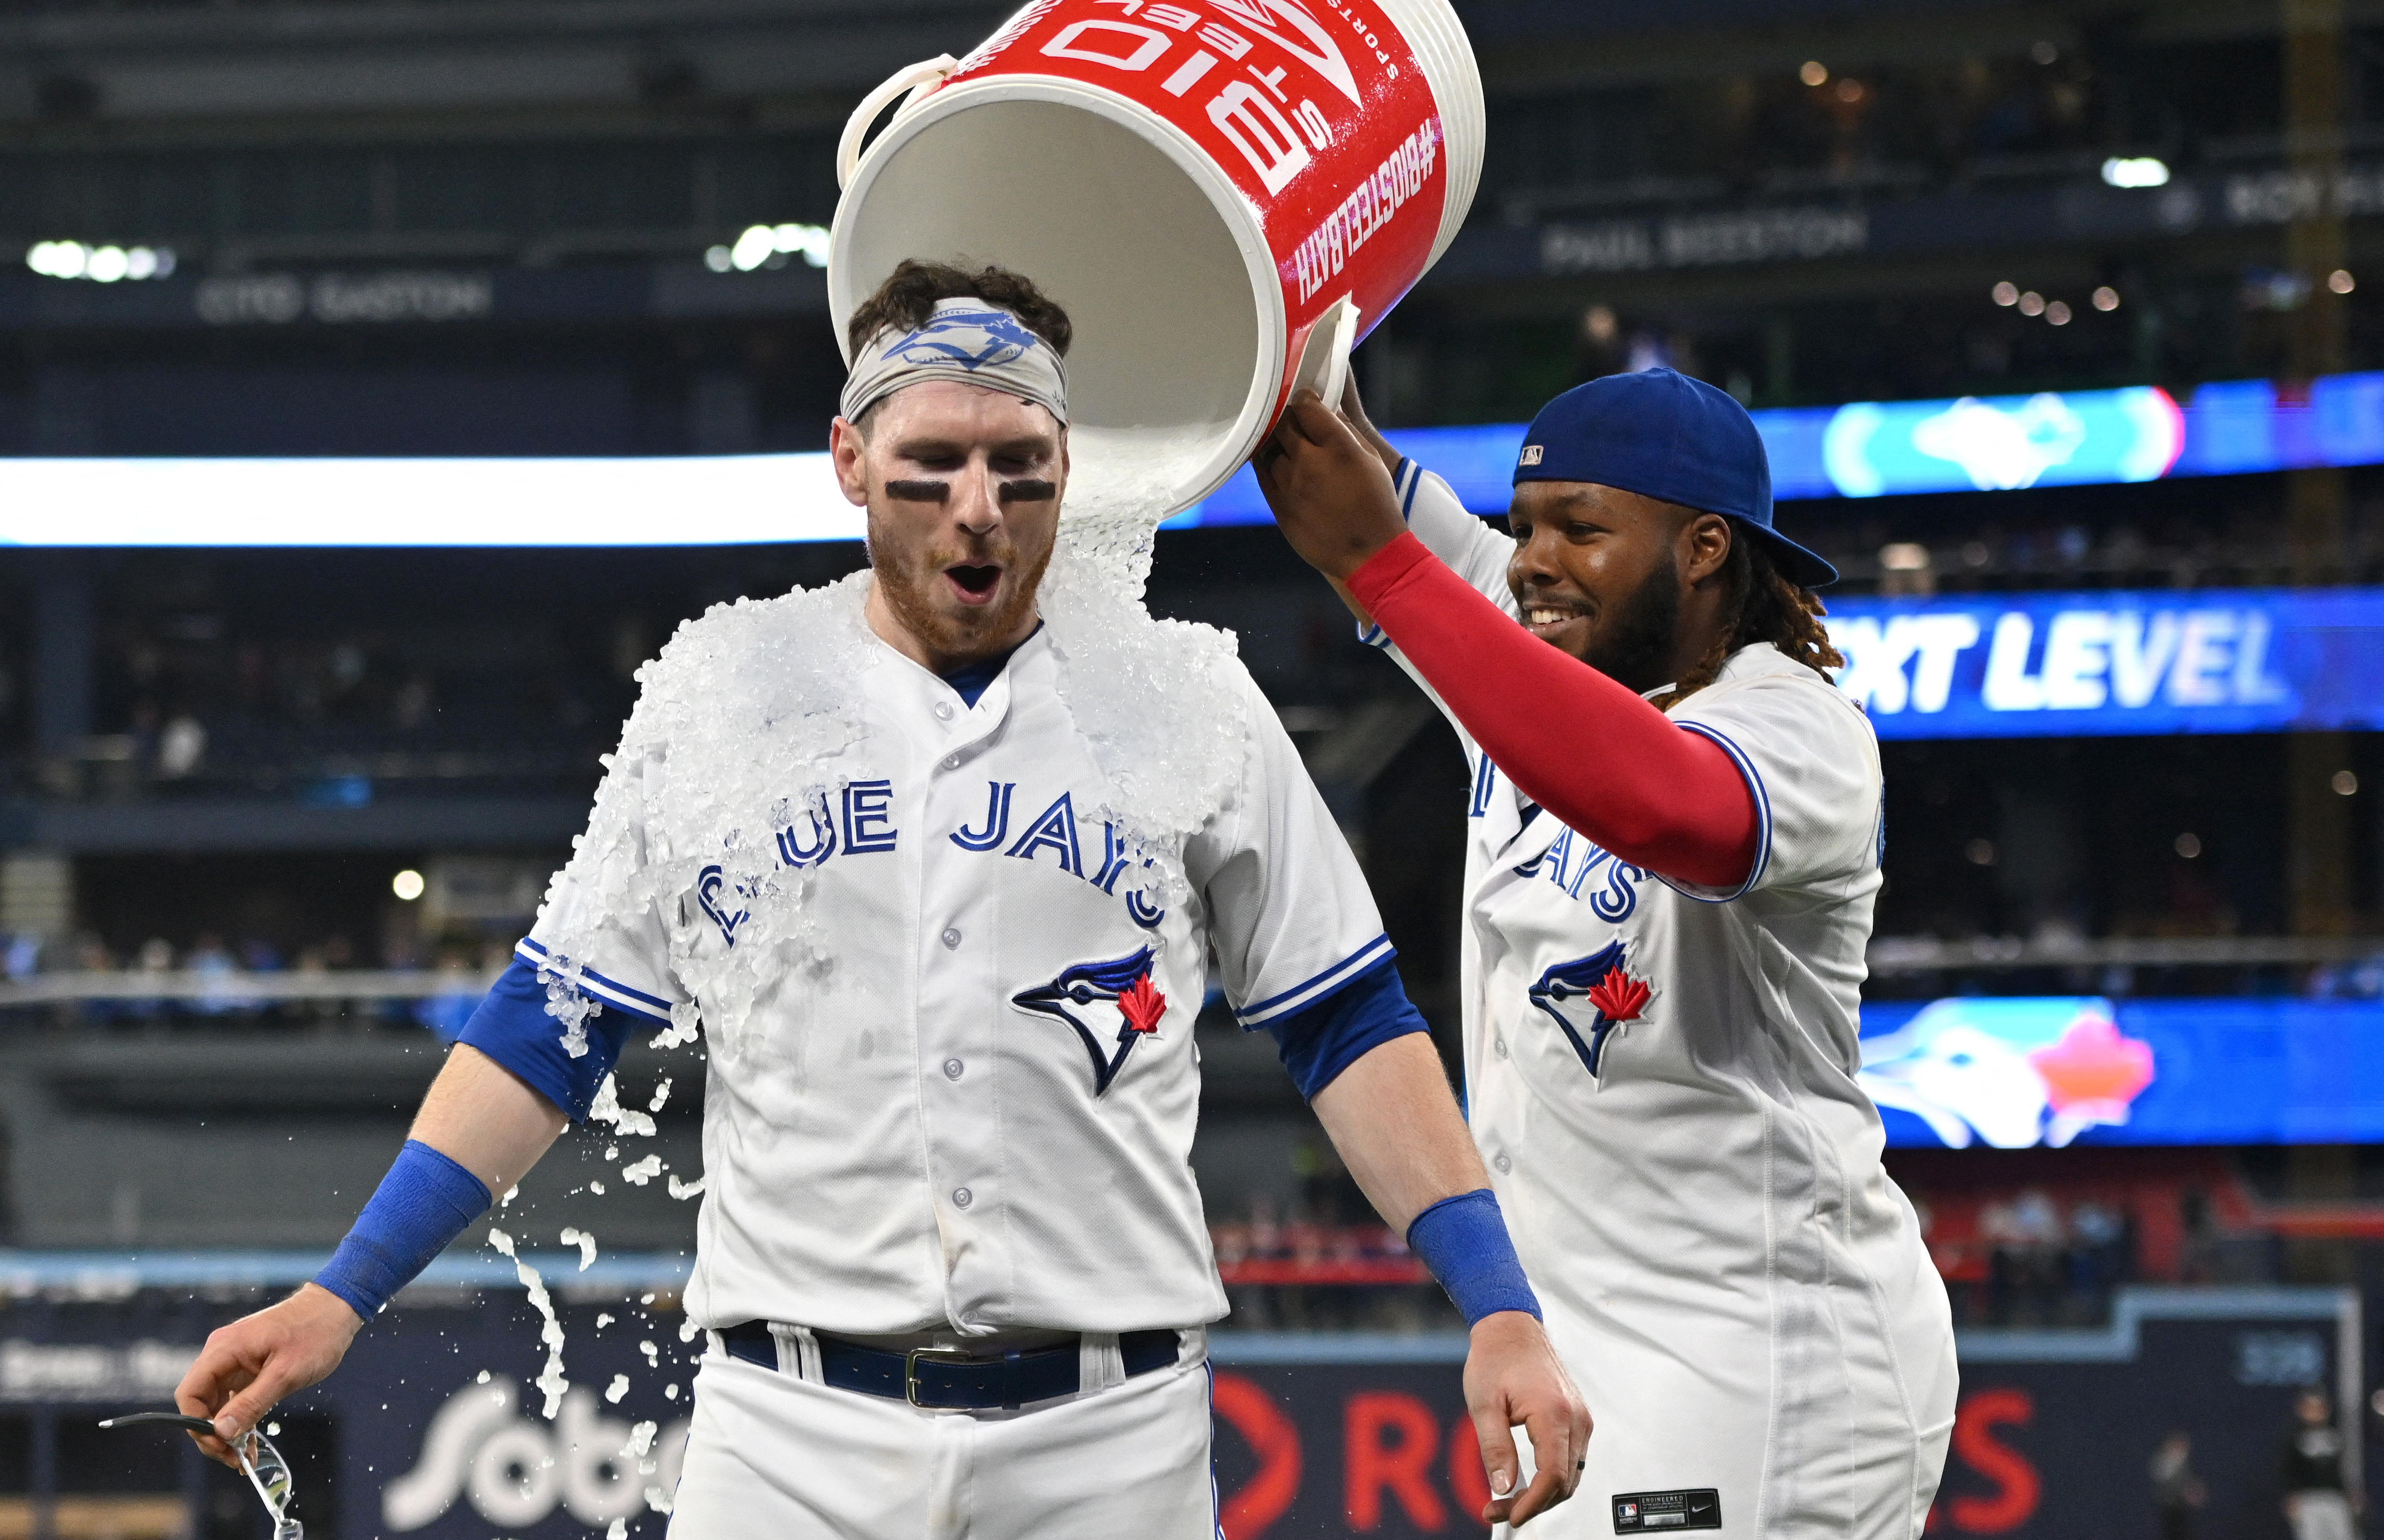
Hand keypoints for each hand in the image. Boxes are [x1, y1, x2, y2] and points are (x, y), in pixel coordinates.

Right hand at [176, 1283, 361, 1466]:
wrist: (337, 1309)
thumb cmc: (315, 1333)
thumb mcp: (286, 1374)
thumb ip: (251, 1403)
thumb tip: (220, 1432)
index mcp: (224, 1349)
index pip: (190, 1393)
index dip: (197, 1423)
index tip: (218, 1445)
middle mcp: (223, 1354)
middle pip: (201, 1403)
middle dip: (213, 1434)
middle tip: (233, 1460)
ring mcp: (235, 1362)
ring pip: (217, 1405)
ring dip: (227, 1432)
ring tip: (242, 1459)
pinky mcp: (249, 1369)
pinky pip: (235, 1400)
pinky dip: (240, 1421)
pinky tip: (249, 1444)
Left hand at [1252, 389, 1408, 581]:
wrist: (1369, 555)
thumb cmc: (1376, 507)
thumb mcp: (1372, 461)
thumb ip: (1347, 432)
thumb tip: (1327, 411)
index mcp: (1339, 449)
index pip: (1307, 407)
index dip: (1304, 400)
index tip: (1306, 401)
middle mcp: (1310, 463)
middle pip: (1283, 424)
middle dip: (1288, 418)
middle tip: (1295, 421)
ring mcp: (1290, 485)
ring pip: (1269, 447)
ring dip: (1276, 440)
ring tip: (1286, 443)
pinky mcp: (1278, 505)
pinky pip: (1262, 472)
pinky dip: (1266, 461)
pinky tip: (1274, 459)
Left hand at [1462, 1310, 1591, 1528]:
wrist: (1511, 1328)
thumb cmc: (1496, 1358)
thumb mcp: (1484, 1405)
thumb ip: (1495, 1448)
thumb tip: (1503, 1487)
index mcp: (1553, 1413)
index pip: (1553, 1476)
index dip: (1533, 1503)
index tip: (1510, 1515)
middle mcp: (1575, 1418)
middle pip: (1565, 1481)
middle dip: (1533, 1503)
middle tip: (1498, 1509)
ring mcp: (1580, 1417)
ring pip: (1571, 1474)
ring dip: (1544, 1493)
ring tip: (1508, 1498)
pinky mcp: (1577, 1417)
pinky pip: (1571, 1458)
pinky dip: (1552, 1476)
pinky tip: (1527, 1480)